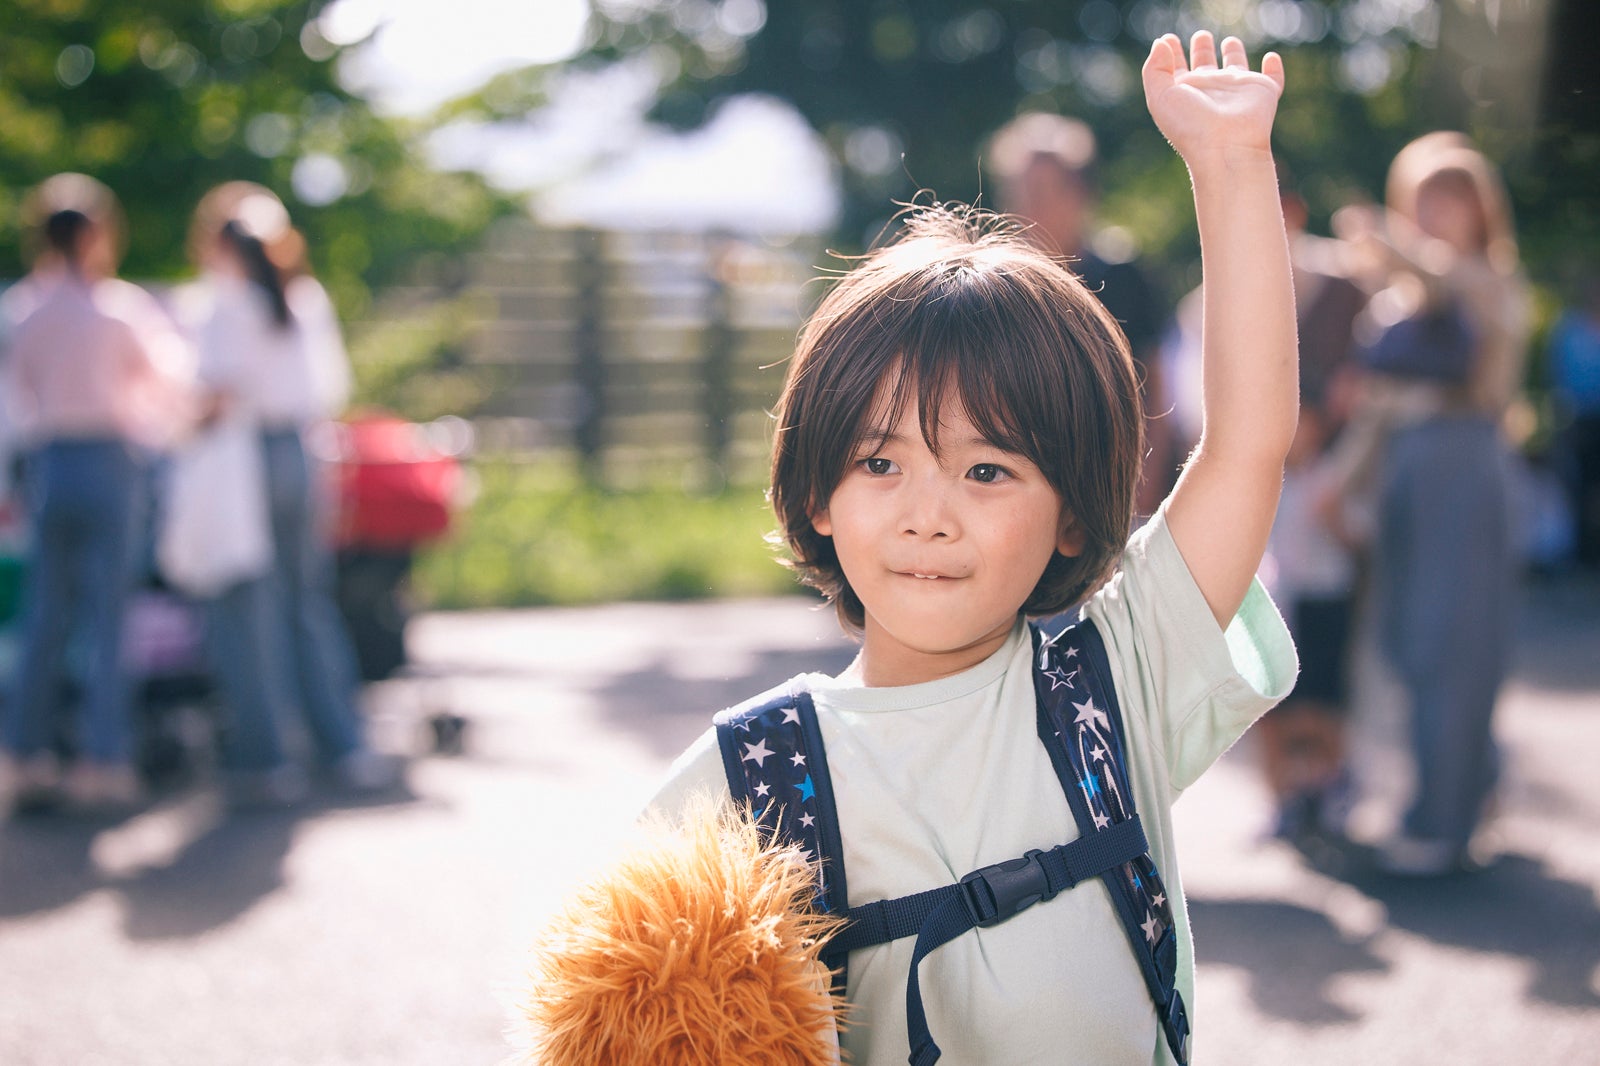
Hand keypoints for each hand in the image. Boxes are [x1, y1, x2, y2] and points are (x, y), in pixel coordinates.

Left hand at [1142, 32, 1283, 166]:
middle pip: (1205, 66)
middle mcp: (1210, 91)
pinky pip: (1272, 78)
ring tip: (1229, 41)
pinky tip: (1271, 58)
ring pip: (1236, 67)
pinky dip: (1274, 68)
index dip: (1169, 54)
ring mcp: (1237, 91)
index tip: (1167, 39)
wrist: (1225, 147)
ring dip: (1234, 53)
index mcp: (1185, 93)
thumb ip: (1155, 68)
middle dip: (1203, 49)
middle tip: (1201, 35)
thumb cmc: (1190, 125)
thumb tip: (1160, 42)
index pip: (1176, 70)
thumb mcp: (1160, 96)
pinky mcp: (1263, 92)